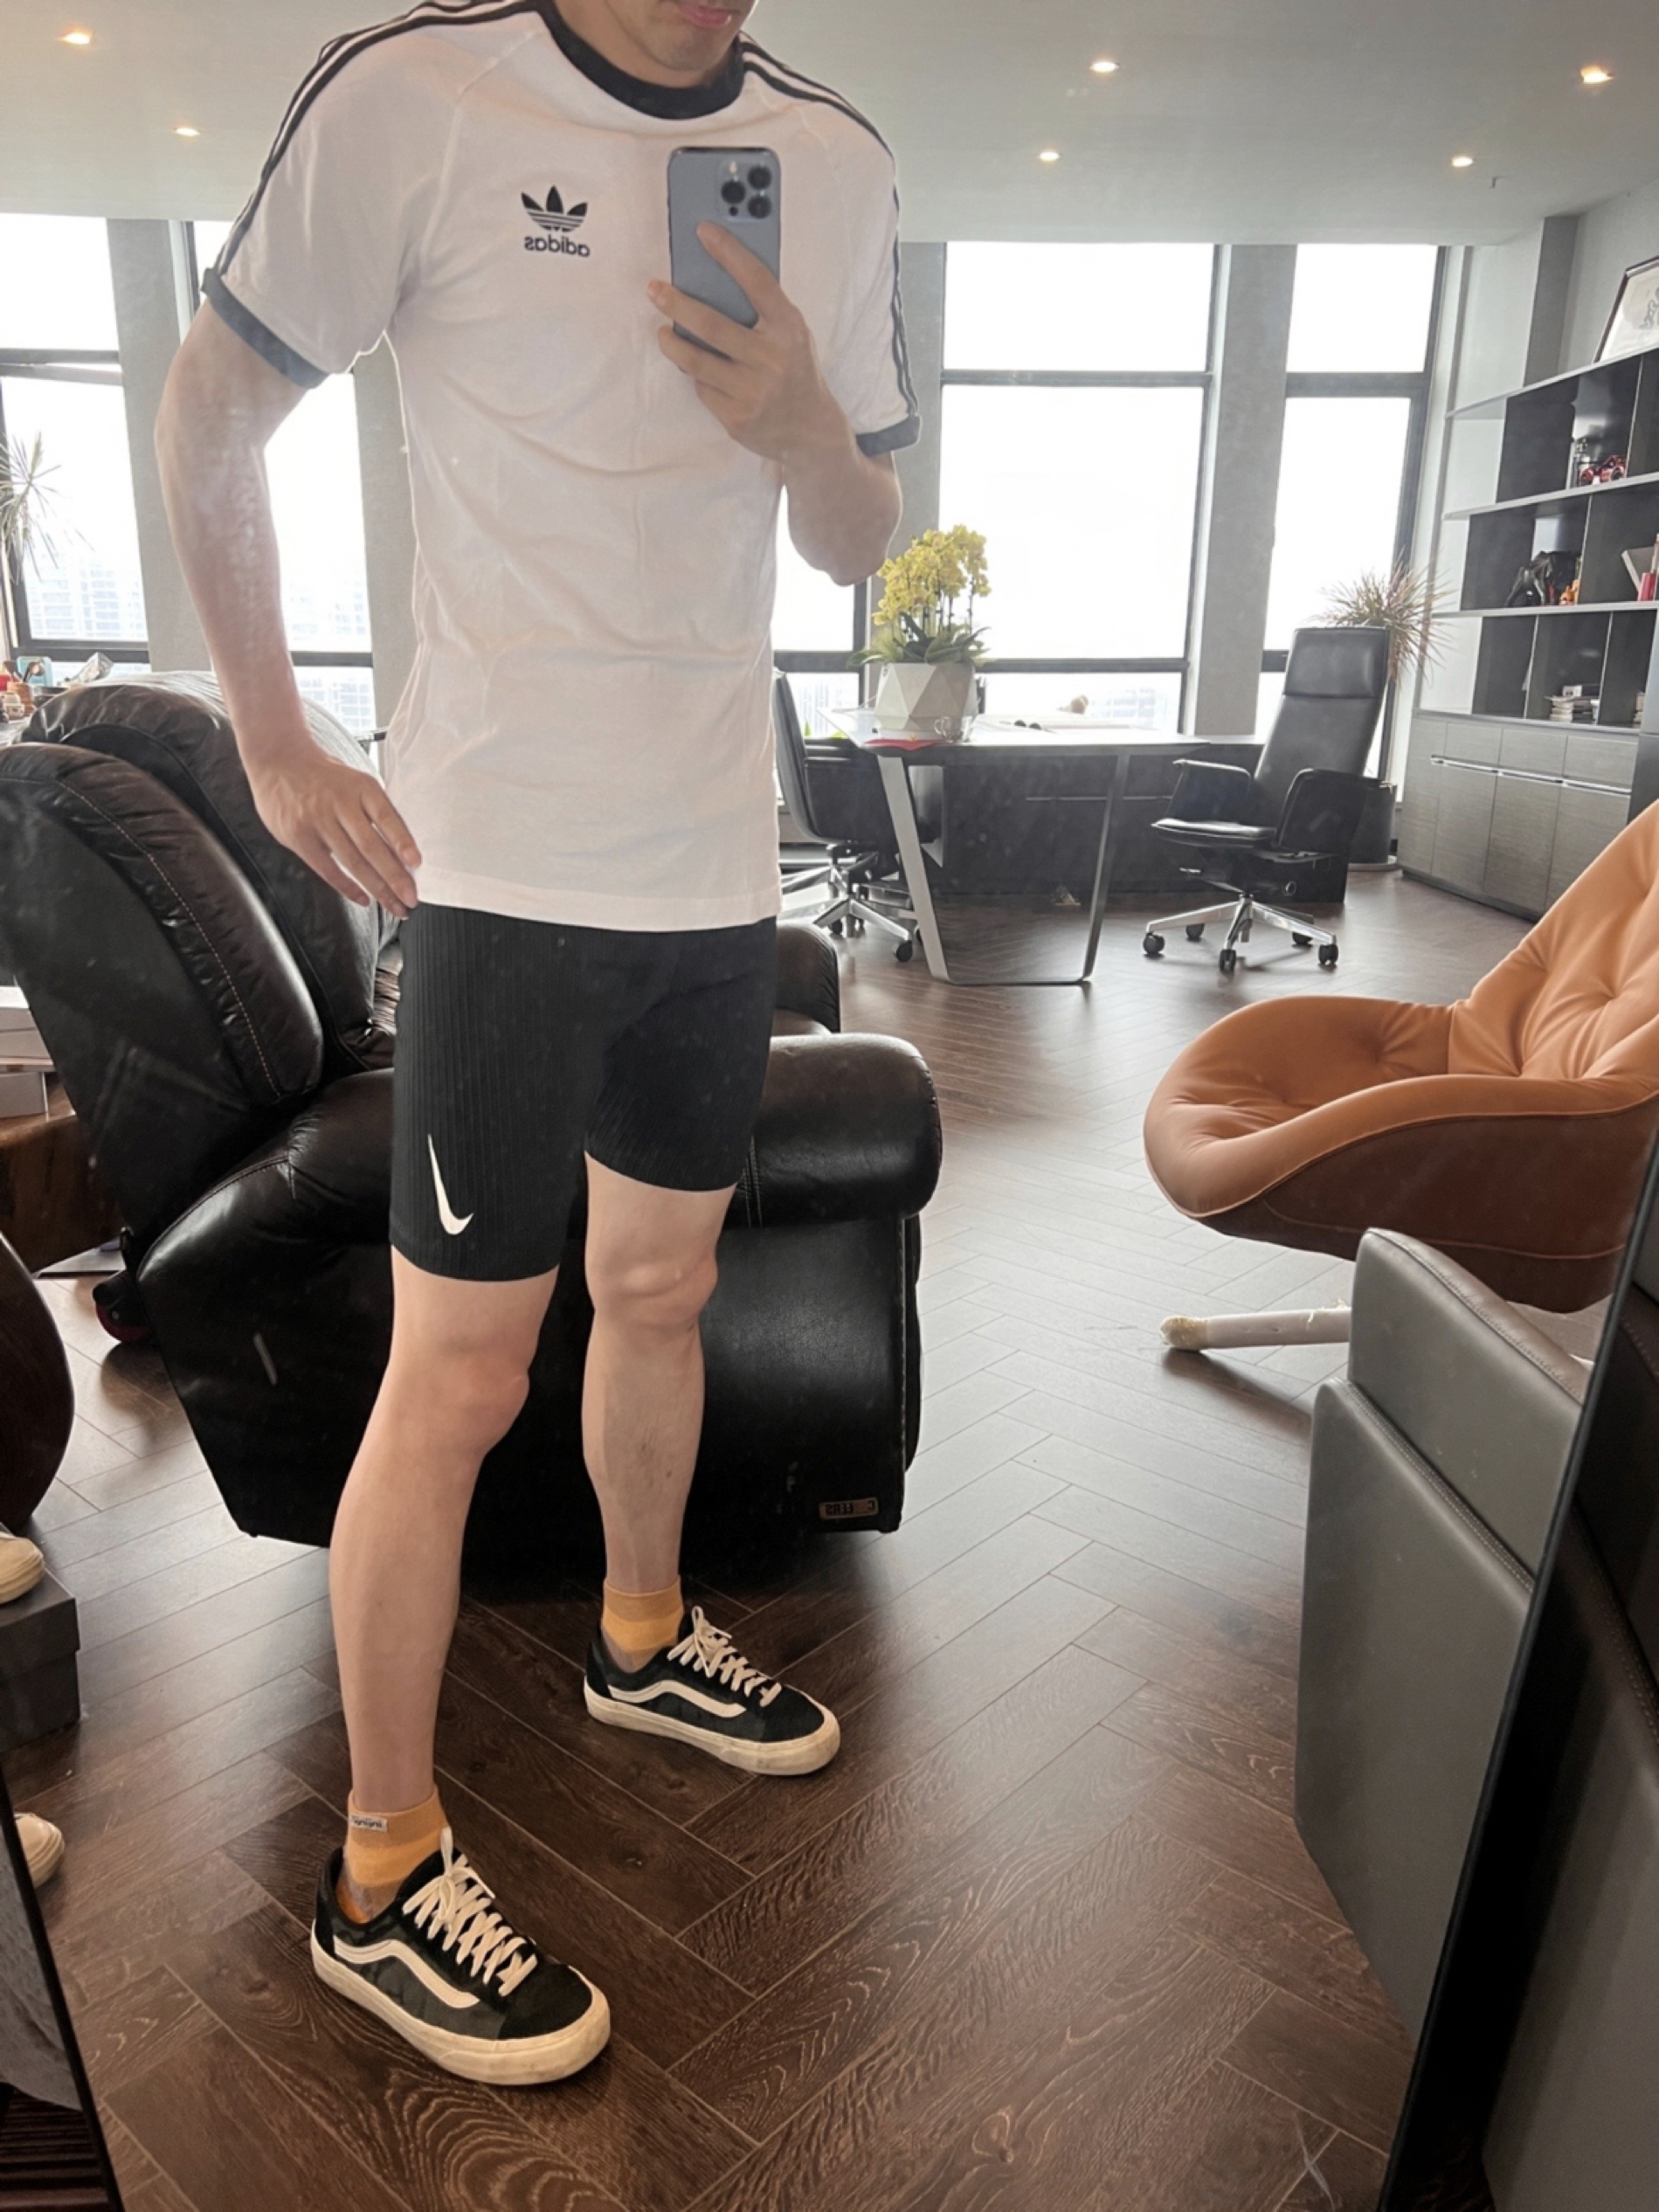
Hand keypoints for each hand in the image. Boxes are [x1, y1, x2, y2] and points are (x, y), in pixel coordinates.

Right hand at [247, 745, 420, 916]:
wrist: (279, 760)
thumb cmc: (325, 777)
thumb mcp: (356, 781)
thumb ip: (375, 810)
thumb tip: (402, 849)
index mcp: (361, 787)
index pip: (386, 817)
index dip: (402, 842)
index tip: (416, 863)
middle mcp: (340, 803)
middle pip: (371, 846)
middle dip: (394, 877)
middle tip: (411, 898)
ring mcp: (318, 821)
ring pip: (352, 861)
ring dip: (377, 888)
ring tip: (395, 906)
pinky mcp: (299, 837)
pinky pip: (327, 868)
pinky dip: (347, 887)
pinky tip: (364, 899)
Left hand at [649, 226, 847, 463]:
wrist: (810, 431)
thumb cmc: (794, 371)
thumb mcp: (791, 336)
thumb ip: (764, 311)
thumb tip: (715, 279)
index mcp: (789, 330)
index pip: (757, 282)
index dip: (729, 253)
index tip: (703, 232)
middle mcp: (773, 360)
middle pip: (711, 325)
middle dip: (676, 304)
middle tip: (654, 290)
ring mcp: (754, 392)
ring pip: (696, 361)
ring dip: (671, 343)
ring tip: (663, 332)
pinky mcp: (738, 418)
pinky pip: (703, 389)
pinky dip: (698, 378)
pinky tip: (701, 372)